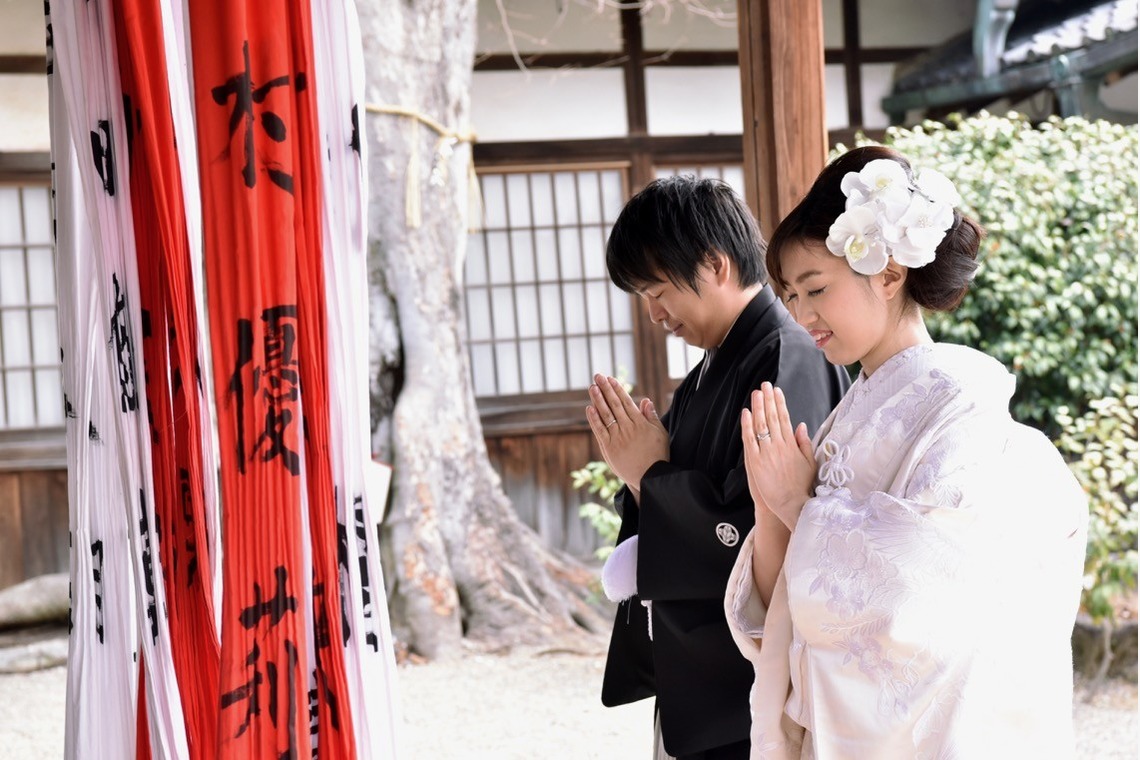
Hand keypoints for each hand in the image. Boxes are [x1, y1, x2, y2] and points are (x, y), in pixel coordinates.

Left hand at [585, 374, 668, 491]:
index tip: (611, 379)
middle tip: (598, 376)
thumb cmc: (657, 455)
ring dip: (598, 399)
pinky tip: (589, 408)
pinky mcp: (609, 448)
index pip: (626, 402)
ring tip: (592, 387)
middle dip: (605, 389)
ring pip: (606, 415)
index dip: (617, 389)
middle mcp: (627, 428)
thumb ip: (651, 417)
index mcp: (640, 423)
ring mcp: (617, 438)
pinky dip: (594, 419)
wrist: (650, 477)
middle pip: (614, 404)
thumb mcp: (660, 433)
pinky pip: (600, 431)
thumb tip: (645, 400)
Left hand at [740, 382, 815, 529]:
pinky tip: (746, 413)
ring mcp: (767, 453)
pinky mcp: (756, 462)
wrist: (792, 504)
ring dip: (758, 407)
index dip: (780, 403)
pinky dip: (747, 426)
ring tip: (756, 393)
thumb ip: (805, 443)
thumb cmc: (801, 486)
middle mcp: (779, 446)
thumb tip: (802, 426)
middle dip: (768, 399)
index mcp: (792, 445)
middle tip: (764, 385)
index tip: (776, 391)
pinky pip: (750, 440)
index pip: (784, 418)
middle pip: (772, 417)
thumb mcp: (810, 463)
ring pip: (761, 425)